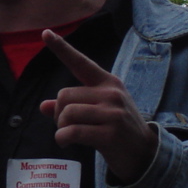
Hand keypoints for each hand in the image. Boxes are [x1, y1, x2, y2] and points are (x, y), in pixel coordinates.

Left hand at [38, 30, 157, 184]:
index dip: (61, 48)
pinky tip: (66, 142)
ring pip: (66, 113)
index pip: (80, 62)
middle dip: (58, 113)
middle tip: (67, 126)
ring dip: (60, 127)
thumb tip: (44, 106)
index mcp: (107, 83)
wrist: (144, 154)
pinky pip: (72, 131)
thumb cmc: (116, 130)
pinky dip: (62, 138)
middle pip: (64, 95)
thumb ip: (71, 107)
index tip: (45, 33)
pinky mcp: (110, 133)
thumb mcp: (97, 112)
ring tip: (69, 135)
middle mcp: (111, 93)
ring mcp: (113, 112)